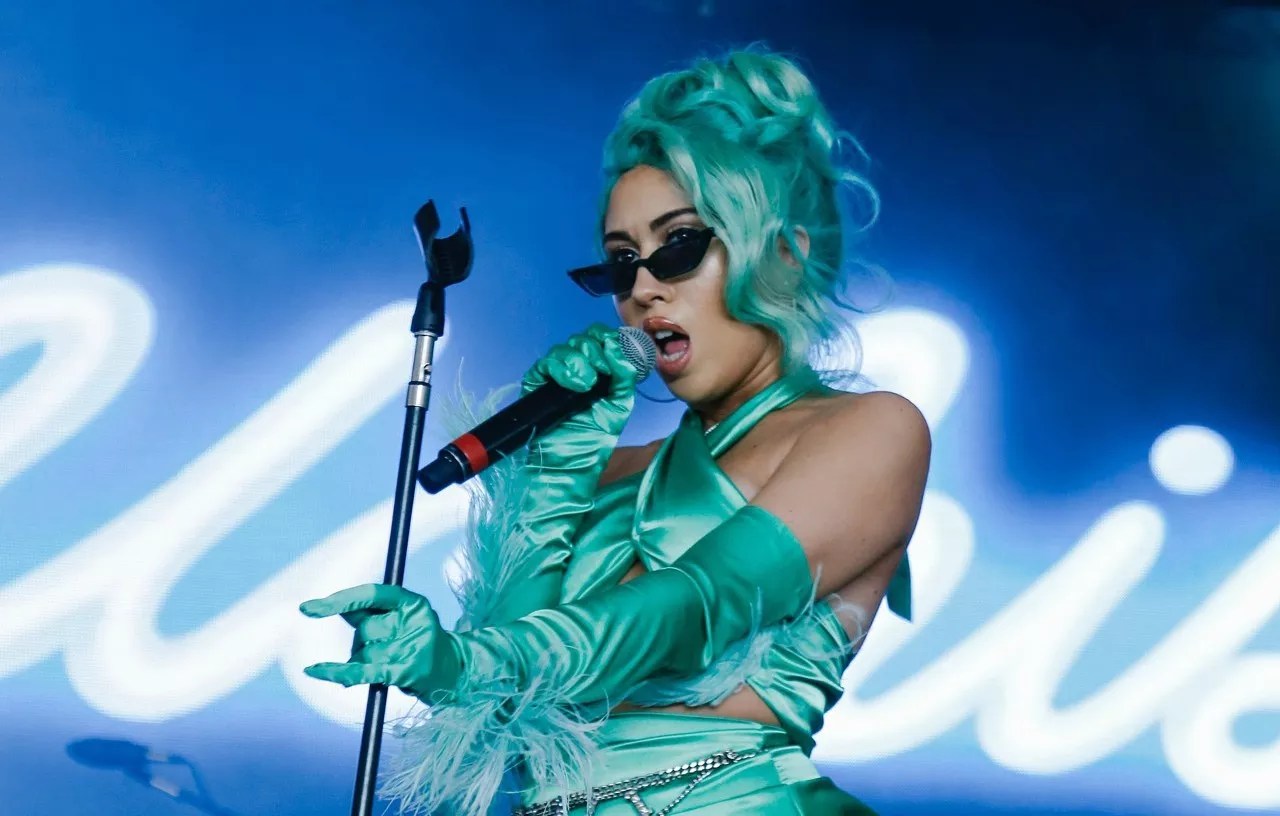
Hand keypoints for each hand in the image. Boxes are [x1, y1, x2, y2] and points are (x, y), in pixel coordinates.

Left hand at [299, 584, 462, 701]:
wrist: (450, 671)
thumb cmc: (416, 640)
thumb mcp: (399, 618)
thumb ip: (368, 612)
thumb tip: (323, 606)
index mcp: (412, 602)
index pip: (371, 594)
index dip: (339, 599)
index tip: (307, 608)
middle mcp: (413, 621)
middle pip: (364, 628)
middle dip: (360, 640)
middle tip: (381, 647)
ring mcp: (410, 647)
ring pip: (362, 652)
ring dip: (361, 660)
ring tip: (387, 663)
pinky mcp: (404, 672)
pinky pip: (362, 671)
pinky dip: (336, 671)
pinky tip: (314, 670)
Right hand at [521, 322, 637, 440]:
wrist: (571, 461)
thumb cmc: (595, 436)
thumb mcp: (620, 403)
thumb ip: (625, 374)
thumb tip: (617, 346)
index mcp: (598, 368)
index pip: (599, 337)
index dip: (608, 337)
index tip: (616, 350)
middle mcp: (576, 367)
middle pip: (582, 338)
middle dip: (595, 351)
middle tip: (603, 373)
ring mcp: (555, 374)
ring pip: (564, 348)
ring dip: (580, 361)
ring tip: (588, 385)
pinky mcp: (537, 382)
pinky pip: (547, 362)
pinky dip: (563, 369)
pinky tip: (576, 385)